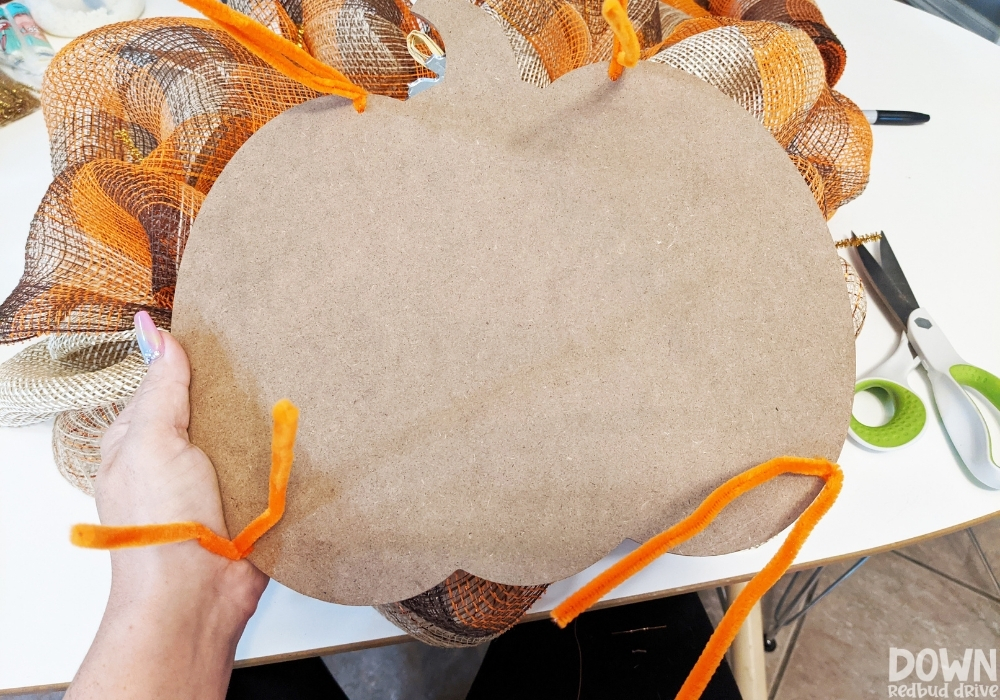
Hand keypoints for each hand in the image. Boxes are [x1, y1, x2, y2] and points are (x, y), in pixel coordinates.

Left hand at [66, 312, 267, 699]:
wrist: (197, 597)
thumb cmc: (160, 527)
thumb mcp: (152, 442)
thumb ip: (162, 388)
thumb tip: (154, 332)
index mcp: (142, 438)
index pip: (167, 380)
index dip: (193, 354)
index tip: (226, 324)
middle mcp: (178, 456)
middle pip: (211, 403)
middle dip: (238, 382)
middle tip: (272, 345)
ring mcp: (216, 478)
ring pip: (244, 430)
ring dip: (265, 415)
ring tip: (298, 376)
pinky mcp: (250, 498)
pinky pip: (270, 462)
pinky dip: (284, 449)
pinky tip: (305, 425)